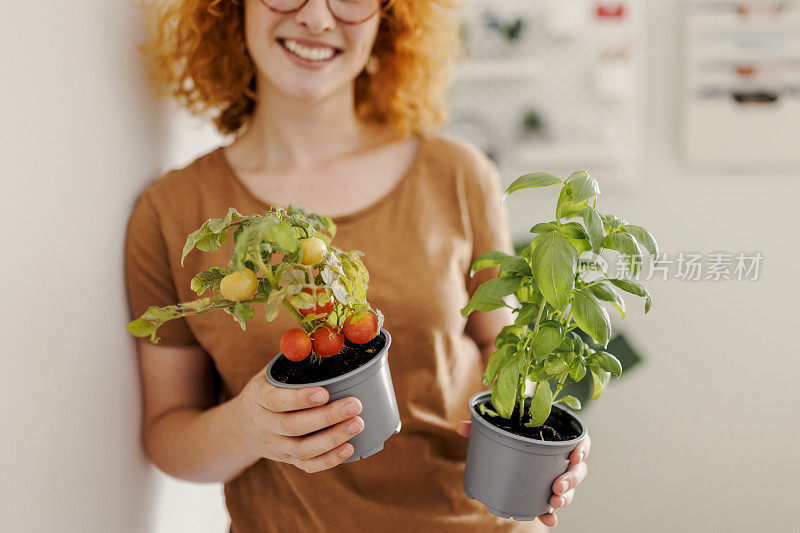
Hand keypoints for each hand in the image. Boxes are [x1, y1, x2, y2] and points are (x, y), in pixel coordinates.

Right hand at [232, 366, 364, 472]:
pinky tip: (349, 448)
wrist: (240, 428)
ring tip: (358, 424)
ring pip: (302, 449)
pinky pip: (307, 466)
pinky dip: (328, 460)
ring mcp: (275, 445)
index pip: (277, 401)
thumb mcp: (269, 373)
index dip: (300, 399)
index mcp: (259, 398)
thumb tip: (323, 341)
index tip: (325, 392)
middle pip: (293, 426)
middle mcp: (264, 425)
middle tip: (355, 405)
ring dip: (333, 439)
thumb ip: (292, 362)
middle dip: (327, 417)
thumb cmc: (265, 392)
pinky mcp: (286, 459)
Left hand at [456, 421, 589, 526]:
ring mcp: (555, 477)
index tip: (576, 455)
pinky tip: (548, 519)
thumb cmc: (508, 434)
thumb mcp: (497, 427)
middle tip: (557, 486)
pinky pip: (553, 506)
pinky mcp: (545, 493)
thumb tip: (461, 427)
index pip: (580, 441)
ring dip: (565, 498)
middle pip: (577, 469)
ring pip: (569, 489)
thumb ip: (481, 426)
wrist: (503, 450)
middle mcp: (560, 459)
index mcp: (556, 437)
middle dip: (571, 480)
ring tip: (553, 503)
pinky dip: (551, 514)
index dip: (582, 448)